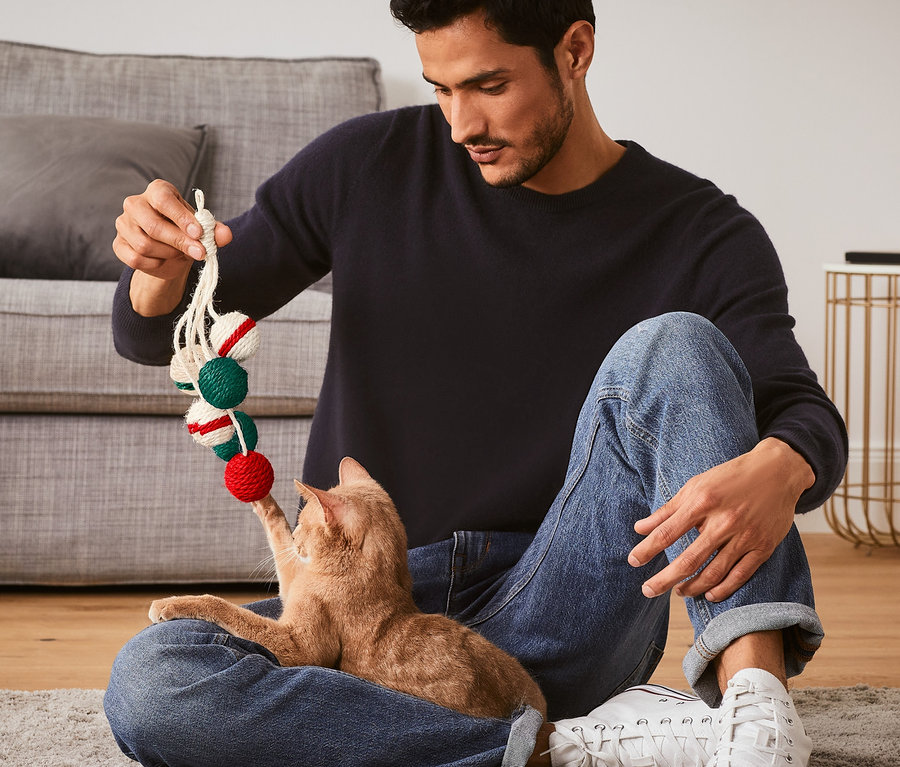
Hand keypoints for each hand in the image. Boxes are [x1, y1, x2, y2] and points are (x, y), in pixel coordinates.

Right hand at [114, 180, 232, 315]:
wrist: (170, 252)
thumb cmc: (186, 232)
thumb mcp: (202, 229)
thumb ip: (214, 231)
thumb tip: (226, 235)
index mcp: (158, 191)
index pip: (163, 199)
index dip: (181, 217)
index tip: (199, 233)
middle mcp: (135, 203)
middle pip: (153, 226)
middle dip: (179, 242)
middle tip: (200, 252)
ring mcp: (123, 223)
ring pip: (144, 245)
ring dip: (168, 254)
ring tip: (179, 253)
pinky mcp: (118, 244)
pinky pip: (135, 259)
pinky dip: (154, 264)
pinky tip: (163, 260)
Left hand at [627, 438, 814, 602]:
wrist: (777, 471)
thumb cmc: (730, 477)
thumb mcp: (695, 485)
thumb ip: (667, 510)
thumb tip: (639, 528)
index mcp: (702, 502)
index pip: (667, 532)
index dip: (647, 550)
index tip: (633, 561)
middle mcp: (723, 521)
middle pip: (688, 560)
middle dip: (664, 579)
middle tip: (648, 590)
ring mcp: (745, 536)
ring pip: (714, 573)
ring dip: (692, 587)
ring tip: (678, 592)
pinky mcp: (763, 547)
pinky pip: (740, 575)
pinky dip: (723, 589)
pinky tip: (708, 594)